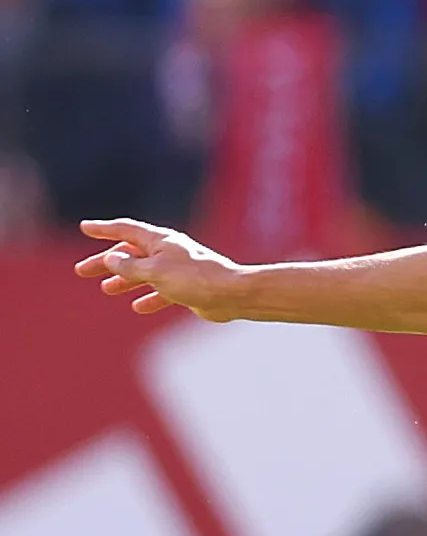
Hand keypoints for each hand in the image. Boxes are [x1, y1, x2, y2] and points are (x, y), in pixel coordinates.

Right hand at [76, 219, 246, 319]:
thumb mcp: (154, 271)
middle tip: (83, 271)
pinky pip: (163, 291)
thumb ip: (129, 266)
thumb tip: (111, 259)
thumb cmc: (195, 278)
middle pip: (131, 254)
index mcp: (160, 241)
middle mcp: (169, 251)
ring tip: (106, 290)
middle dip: (106, 262)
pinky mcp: (189, 287)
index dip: (104, 229)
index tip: (85, 228)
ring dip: (125, 280)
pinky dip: (150, 298)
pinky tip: (138, 307)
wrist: (233, 294)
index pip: (126, 230)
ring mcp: (179, 269)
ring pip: (145, 273)